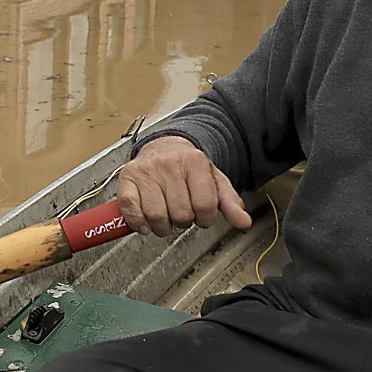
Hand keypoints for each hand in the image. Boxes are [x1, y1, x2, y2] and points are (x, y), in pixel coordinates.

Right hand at [116, 135, 250, 237]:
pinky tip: (146, 223)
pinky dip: (138, 222)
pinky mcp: (128, 177)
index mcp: (195, 162)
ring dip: (163, 226)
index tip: (202, 215)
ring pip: (157, 216)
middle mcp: (169, 164)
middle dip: (184, 221)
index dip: (205, 219)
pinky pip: (130, 208)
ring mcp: (146, 170)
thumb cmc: (189, 168)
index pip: (204, 206)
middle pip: (181, 214)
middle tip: (182, 212)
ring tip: (166, 216)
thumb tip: (244, 222)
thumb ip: (230, 203)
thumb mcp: (214, 181)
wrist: (164, 146)